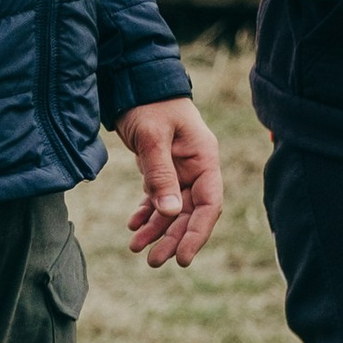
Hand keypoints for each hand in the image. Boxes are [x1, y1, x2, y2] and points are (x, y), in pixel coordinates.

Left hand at [114, 96, 223, 267]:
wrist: (134, 81)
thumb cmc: (149, 104)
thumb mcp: (153, 137)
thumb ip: (161, 174)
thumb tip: (169, 213)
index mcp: (204, 158)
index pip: (209, 204)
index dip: (198, 233)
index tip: (182, 257)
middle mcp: (196, 167)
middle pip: (190, 212)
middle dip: (173, 238)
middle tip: (153, 261)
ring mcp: (180, 169)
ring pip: (173, 209)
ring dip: (157, 230)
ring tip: (136, 248)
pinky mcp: (162, 168)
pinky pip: (159, 198)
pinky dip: (147, 213)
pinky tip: (133, 227)